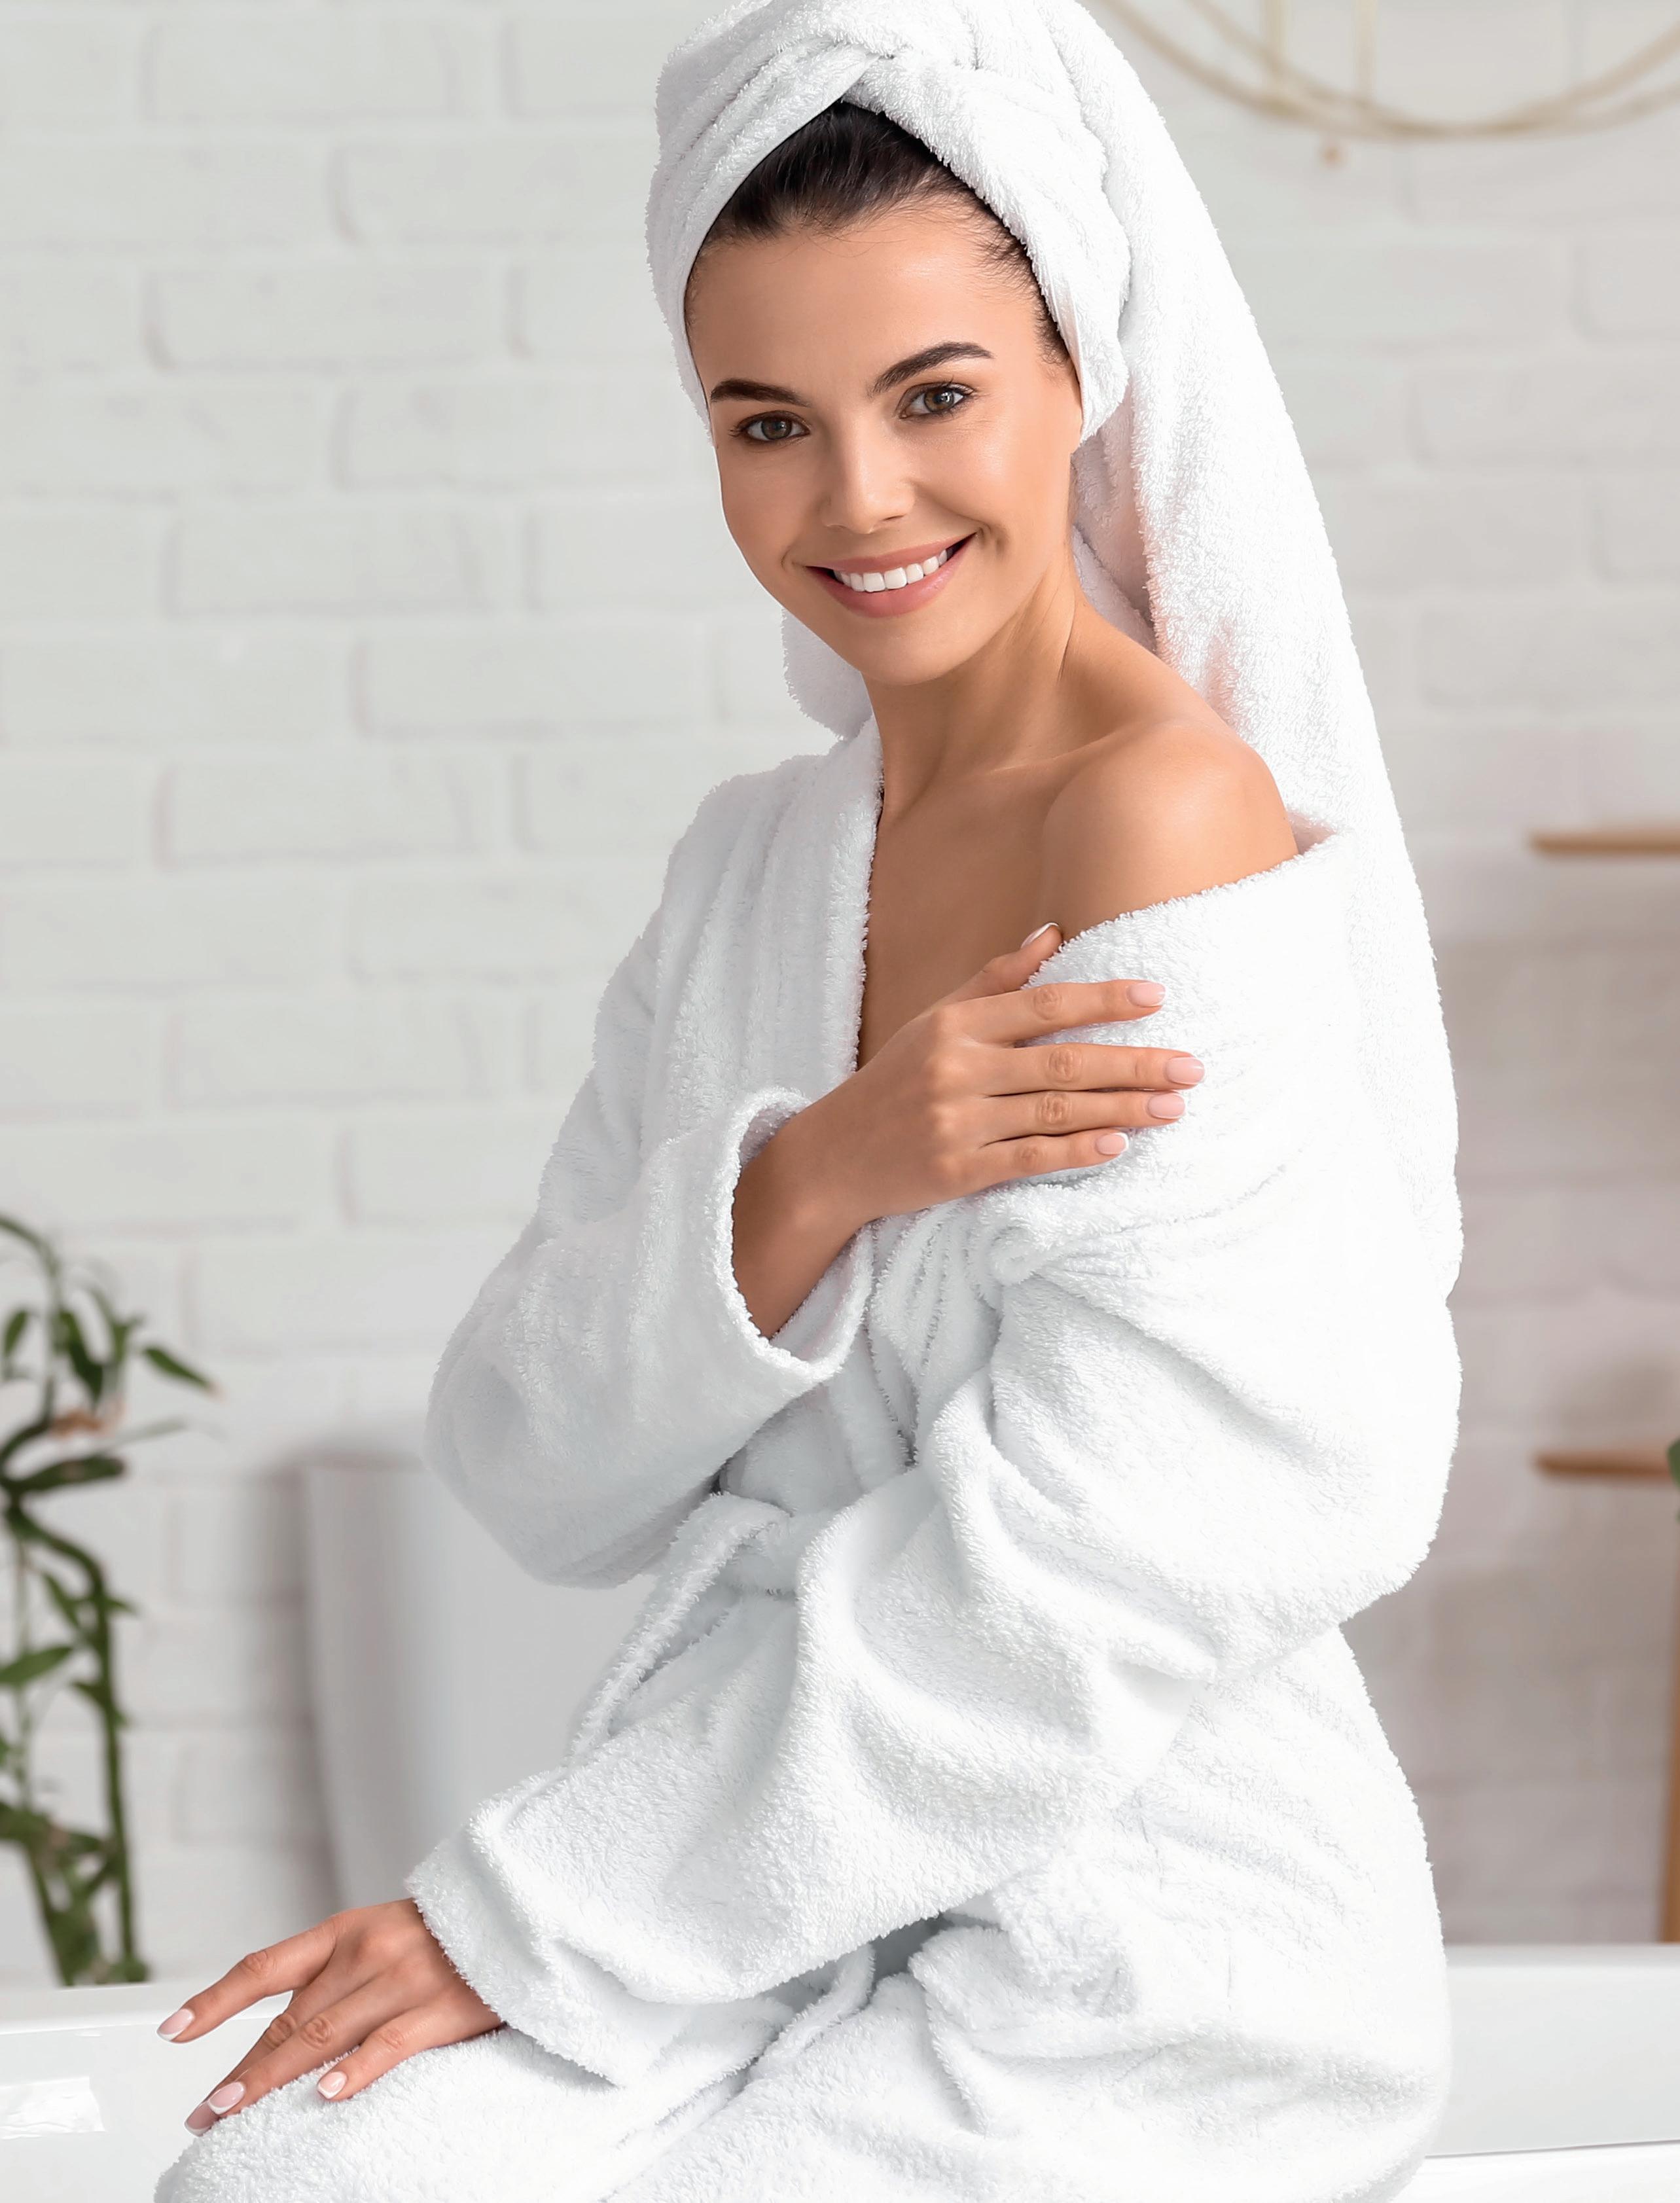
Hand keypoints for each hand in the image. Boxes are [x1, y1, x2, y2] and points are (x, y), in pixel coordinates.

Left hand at [160, 1899, 501, 2133]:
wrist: (516, 1914)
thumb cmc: (443, 1935)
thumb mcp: (381, 1938)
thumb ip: (335, 1977)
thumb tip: (281, 2037)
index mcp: (346, 1930)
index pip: (266, 1967)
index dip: (216, 2000)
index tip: (172, 2032)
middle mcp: (367, 1951)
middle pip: (289, 2019)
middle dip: (241, 2069)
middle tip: (204, 2111)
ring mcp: (403, 1978)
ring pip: (323, 2036)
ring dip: (271, 2078)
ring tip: (231, 2110)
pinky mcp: (440, 2007)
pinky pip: (387, 2044)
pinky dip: (353, 2071)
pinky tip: (324, 2096)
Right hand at [732, 925, 1203, 1333]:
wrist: (833, 1155)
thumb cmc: (894, 1081)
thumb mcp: (934, 1019)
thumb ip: (995, 979)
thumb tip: (1053, 933)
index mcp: (955, 1024)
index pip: (1043, 1004)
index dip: (1103, 1000)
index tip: (1157, 998)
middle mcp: (957, 1068)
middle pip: (1062, 1061)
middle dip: (1134, 1063)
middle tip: (1191, 1067)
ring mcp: (957, 1121)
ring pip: (1055, 1110)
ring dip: (1122, 1109)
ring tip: (1173, 1107)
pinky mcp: (956, 1171)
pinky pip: (1029, 1158)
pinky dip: (1075, 1151)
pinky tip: (1117, 1146)